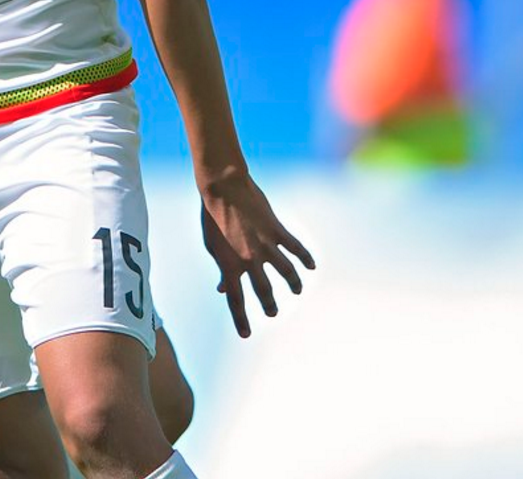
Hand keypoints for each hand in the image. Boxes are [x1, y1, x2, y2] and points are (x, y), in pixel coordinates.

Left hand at [200, 173, 314, 337]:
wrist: (223, 188)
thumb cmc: (212, 218)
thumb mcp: (212, 247)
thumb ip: (222, 269)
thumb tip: (223, 289)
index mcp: (229, 265)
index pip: (236, 300)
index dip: (241, 320)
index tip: (246, 335)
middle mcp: (249, 260)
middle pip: (264, 291)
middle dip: (269, 305)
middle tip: (272, 311)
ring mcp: (265, 245)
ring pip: (287, 272)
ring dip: (293, 284)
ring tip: (296, 291)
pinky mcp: (277, 231)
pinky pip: (296, 248)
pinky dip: (305, 258)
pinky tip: (311, 266)